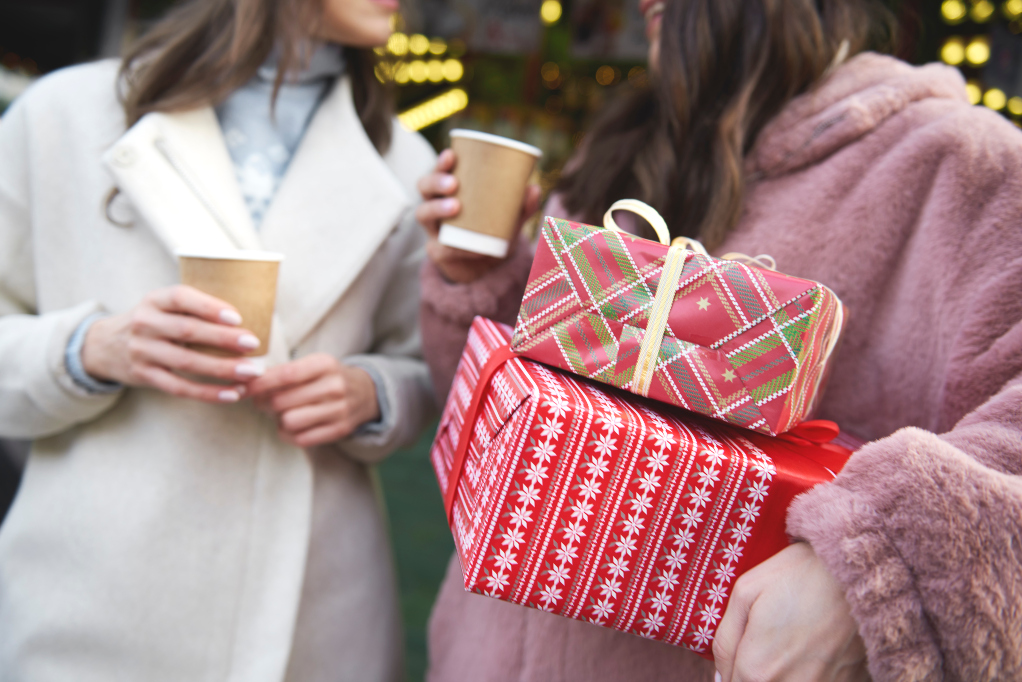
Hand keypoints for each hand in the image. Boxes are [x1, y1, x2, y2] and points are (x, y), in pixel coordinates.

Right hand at [81, 285, 265, 402]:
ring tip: (251, 372)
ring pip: (186, 363)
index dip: (209, 307)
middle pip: (188, 332)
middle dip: (223, 339)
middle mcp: (145, 324)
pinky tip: (233, 394)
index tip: (237, 317)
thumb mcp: (163, 306)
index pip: (181, 298)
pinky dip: (208, 393)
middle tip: (253, 344)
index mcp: (155, 300)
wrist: (105, 345)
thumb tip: (251, 314)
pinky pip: (180, 388)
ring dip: (222, 369)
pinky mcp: (145, 376)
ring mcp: (142, 351)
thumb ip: (194, 307)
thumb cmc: (154, 322)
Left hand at [247, 353, 379, 447]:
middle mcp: (334, 386)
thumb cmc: (327, 378)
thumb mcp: (312, 365)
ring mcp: (339, 410)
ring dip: (278, 420)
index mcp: (325, 364)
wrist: (365, 393)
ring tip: (282, 413)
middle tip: (262, 402)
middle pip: (281, 401)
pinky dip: (289, 434)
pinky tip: (292, 425)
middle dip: (265, 403)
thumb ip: (283, 372)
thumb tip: (247, 384)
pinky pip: (300, 439)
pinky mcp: (340, 430)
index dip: (260, 383)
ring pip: (289, 421)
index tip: (243, 388)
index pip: (285, 375)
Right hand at [415, 148, 540, 282]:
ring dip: (436, 208)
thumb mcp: (510, 217)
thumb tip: (532, 188)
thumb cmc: (494, 230)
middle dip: (435, 181)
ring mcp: (433, 229)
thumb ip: (522, 205)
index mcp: (448, 190)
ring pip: (423, 214)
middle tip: (454, 183)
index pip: (438, 170)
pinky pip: (440, 248)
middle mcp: (434, 205)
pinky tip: (467, 245)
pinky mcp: (437, 251)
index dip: (441, 162)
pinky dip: (454, 246)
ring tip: (455, 206)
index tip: (451, 154)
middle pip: (424, 188)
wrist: (486, 266)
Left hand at [713, 542, 868, 681]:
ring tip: (790, 645)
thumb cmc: (800, 576)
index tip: (745, 648)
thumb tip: (719, 674)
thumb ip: (724, 640)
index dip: (731, 670)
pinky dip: (807, 674)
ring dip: (779, 674)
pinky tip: (811, 651)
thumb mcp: (745, 592)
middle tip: (766, 643)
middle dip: (752, 672)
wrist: (860, 574)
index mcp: (756, 669)